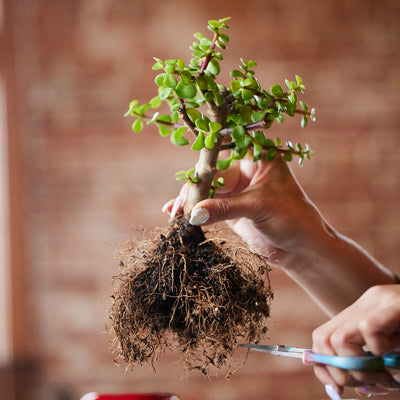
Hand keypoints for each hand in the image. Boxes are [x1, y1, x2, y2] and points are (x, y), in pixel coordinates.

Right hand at [163, 155, 327, 264]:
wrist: (302, 249)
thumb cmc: (293, 218)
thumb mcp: (259, 207)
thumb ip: (225, 208)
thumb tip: (193, 212)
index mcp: (257, 156)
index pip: (224, 153)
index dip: (204, 164)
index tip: (189, 178)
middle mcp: (245, 169)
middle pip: (211, 173)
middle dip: (194, 188)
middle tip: (179, 204)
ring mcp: (237, 189)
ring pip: (206, 190)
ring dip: (190, 201)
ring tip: (174, 213)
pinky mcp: (230, 208)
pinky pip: (207, 206)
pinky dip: (194, 211)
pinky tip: (177, 215)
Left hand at [312, 284, 399, 395]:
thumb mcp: (393, 361)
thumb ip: (370, 369)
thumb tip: (338, 386)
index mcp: (361, 314)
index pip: (323, 337)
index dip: (324, 366)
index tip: (336, 388)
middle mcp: (366, 303)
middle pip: (324, 338)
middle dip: (340, 371)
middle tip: (368, 382)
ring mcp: (379, 300)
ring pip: (339, 338)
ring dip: (358, 366)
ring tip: (385, 372)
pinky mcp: (395, 302)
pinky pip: (368, 330)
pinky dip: (378, 349)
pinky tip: (396, 353)